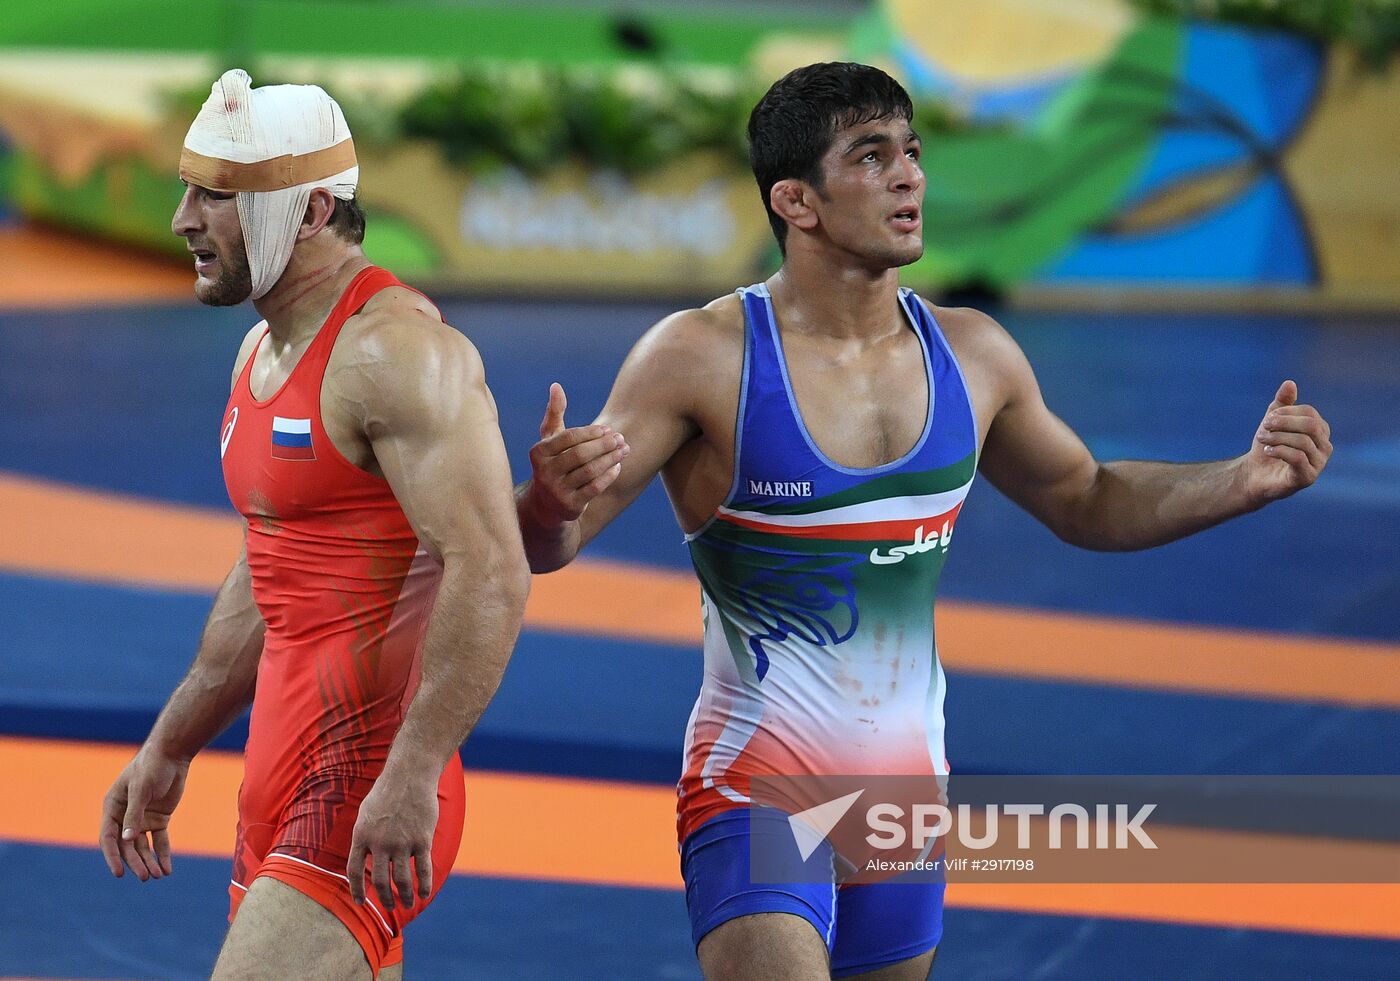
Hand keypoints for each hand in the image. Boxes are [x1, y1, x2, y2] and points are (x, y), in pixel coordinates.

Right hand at [99, 748, 188, 880]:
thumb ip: (134, 814)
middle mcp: (124, 817)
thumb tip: (127, 839)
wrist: (172, 755)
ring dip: (149, 862)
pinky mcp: (159, 820)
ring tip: (157, 876)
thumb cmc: (151, 767)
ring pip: (143, 847)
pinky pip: (159, 841)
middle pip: (127, 846)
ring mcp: (142, 819)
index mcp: (112, 808)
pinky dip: (162, 854)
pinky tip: (166, 869)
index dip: (112, 856)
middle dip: (135, 862)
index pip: (108, 838)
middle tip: (145, 877)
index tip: (118, 873)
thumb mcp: (141, 789)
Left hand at [347, 769, 438, 910]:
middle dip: (385, 897)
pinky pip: (423, 869)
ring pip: (402, 879)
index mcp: (361, 836)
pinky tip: (424, 894)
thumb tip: (366, 857)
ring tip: (407, 905)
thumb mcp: (366, 813)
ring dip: (405, 896)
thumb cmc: (387, 791)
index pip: (354, 871)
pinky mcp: (422, 840)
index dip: (357, 890)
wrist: (410, 775)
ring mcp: (402, 843)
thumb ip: (364, 836)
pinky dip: (424, 885)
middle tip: (390, 906)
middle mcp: (379, 843)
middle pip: (380, 880)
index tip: (360, 902)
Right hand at [524, 383, 628, 525]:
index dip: (590, 432)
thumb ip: (554, 413)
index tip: (607, 429)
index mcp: (538, 453)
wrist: (546, 504)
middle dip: (604, 445)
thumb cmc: (552, 463)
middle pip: (580, 455)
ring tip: (625, 449)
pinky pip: (595, 488)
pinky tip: (618, 466)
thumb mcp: (549, 439)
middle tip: (621, 438)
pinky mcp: (570, 506)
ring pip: (590, 471)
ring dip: (611, 459)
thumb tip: (556, 385)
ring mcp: (556, 491)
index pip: (568, 438)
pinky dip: (609, 476)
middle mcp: (544, 472)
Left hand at [1244, 380, 1331, 503]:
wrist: (1255, 474)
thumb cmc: (1268, 446)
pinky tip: (1267, 450)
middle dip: (1284, 423)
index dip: (1287, 411)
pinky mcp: (1308, 477)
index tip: (1269, 417)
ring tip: (1262, 439)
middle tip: (1264, 426)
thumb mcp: (1272, 422)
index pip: (1309, 413)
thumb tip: (1289, 383)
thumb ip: (1281, 403)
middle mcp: (1325, 446)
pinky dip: (1279, 450)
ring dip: (1277, 437)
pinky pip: (1298, 458)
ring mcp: (1319, 463)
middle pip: (1310, 425)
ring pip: (1303, 441)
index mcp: (1320, 430)